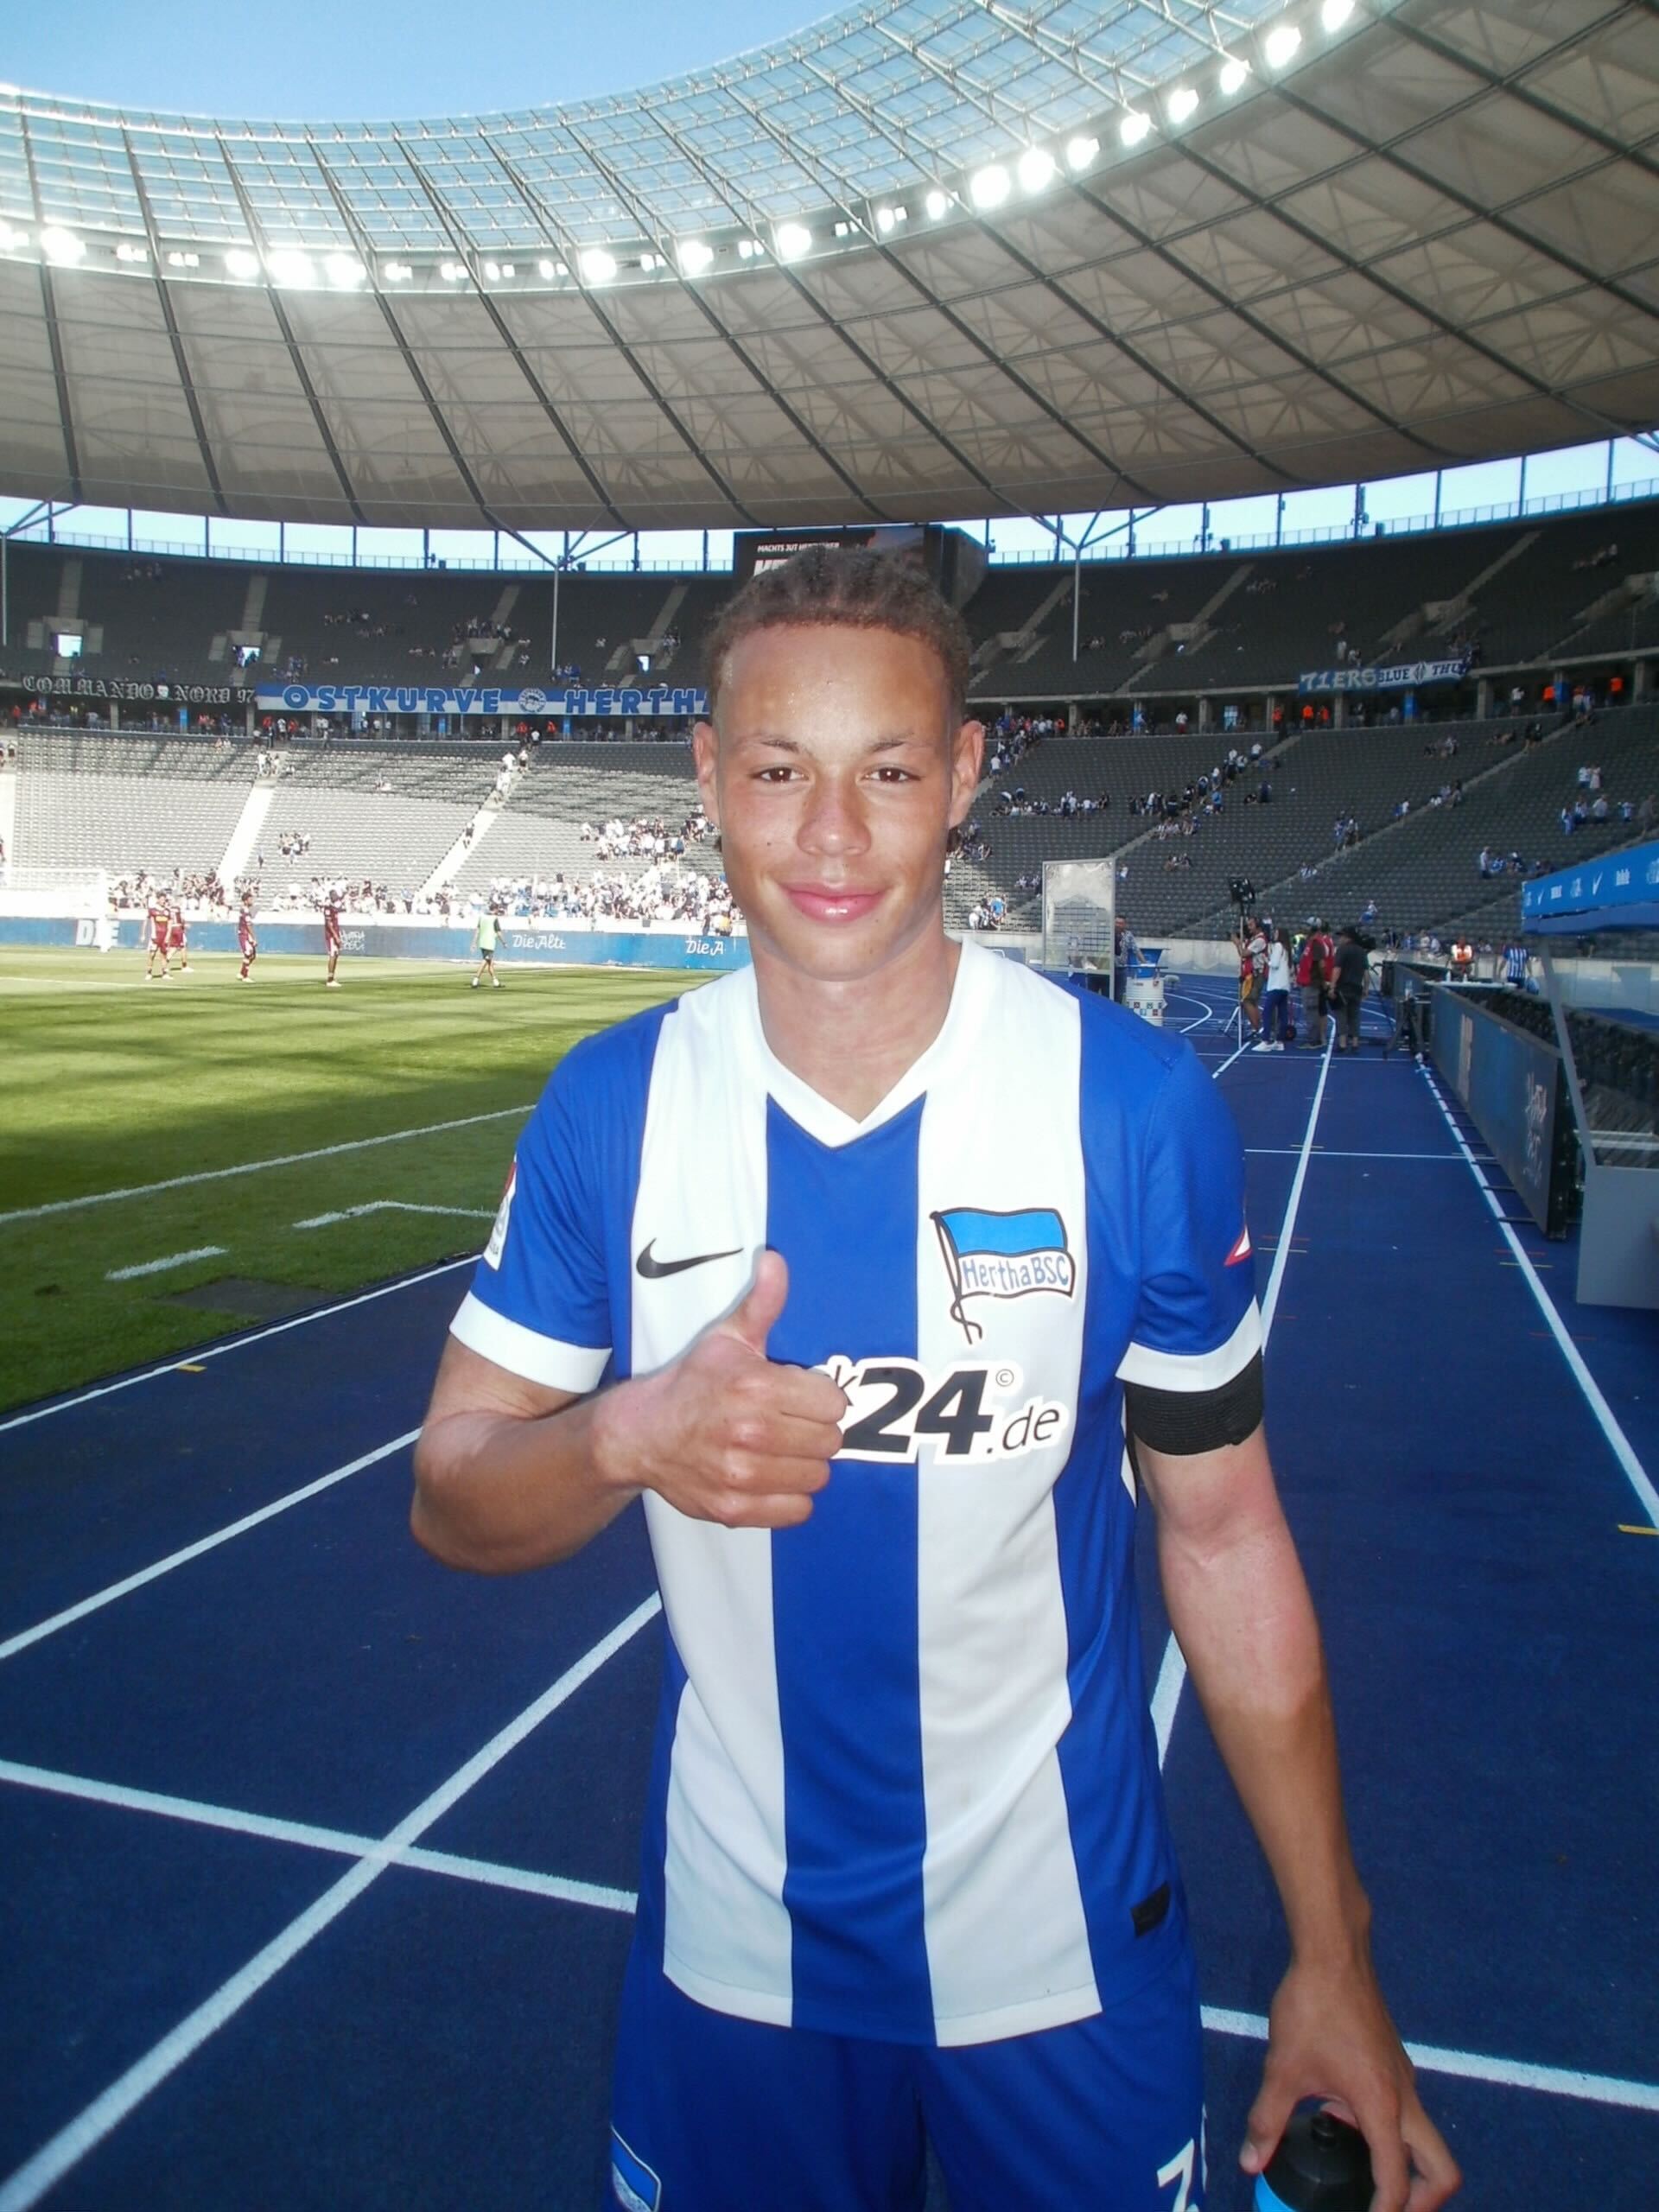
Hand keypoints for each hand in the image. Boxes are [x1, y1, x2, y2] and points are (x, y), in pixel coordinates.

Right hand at [599, 1251, 846, 1530]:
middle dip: (815, 1431)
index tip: (801, 1397)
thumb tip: (775, 1260)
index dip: (820, 1399)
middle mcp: (751, 1434)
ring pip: (817, 1477)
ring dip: (805, 1464)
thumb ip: (761, 1304)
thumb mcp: (726, 1338)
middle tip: (792, 1424)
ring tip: (783, 1450)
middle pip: (830, 1442)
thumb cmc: (691, 1384)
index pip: (833, 1404)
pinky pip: (797, 1511)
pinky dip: (791, 1497)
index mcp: (756, 1388)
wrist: (640, 1434)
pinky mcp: (735, 1509)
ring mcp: (742, 1476)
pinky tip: (773, 1476)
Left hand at [1241, 1952, 1458, 2210]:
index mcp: (1382, 2106)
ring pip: (1426, 2141)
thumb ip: (1267, 2120)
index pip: (1396, 2181)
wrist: (1334, 1951)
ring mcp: (1404, 2078)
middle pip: (1442, 2170)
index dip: (1384, 2211)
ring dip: (1404, 2165)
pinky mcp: (1395, 2063)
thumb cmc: (1312, 2006)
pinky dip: (1390, 2133)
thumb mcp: (1283, 2068)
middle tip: (1384, 2207)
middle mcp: (1405, 2097)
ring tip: (1358, 2171)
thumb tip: (1250, 2161)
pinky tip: (1344, 2120)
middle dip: (1422, 2201)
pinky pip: (1407, 2114)